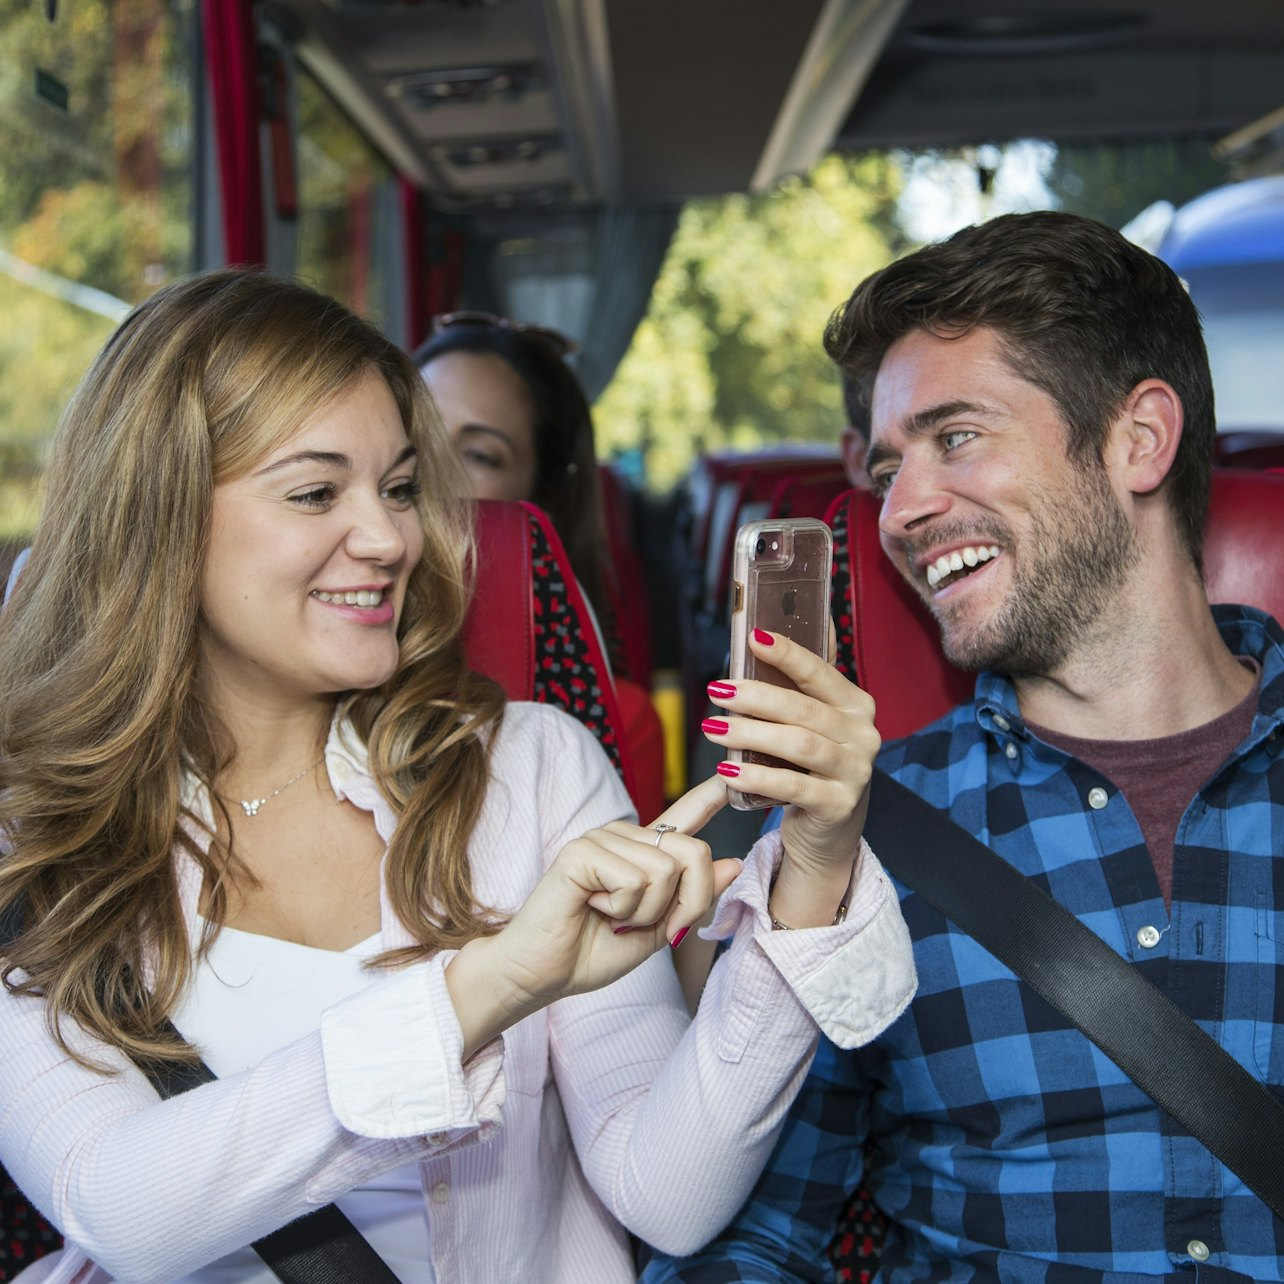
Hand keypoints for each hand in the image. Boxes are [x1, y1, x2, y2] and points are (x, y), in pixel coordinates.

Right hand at [447, 777, 736, 1056]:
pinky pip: (634, 880)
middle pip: (693, 852)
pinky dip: (621, 910)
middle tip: (650, 927)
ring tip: (609, 917)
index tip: (732, 775)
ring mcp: (602, 838)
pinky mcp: (583, 851)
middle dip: (688, 902)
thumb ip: (691, 898)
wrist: (540, 975)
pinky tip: (591, 908)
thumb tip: (732, 863)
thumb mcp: (656, 931)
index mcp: (642, 853)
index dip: (710, 795)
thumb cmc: (590, 953)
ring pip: (665, 872)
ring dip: (644, 913)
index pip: (684, 815)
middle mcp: (624, 836)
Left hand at [704, 626, 878, 923]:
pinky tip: (728, 772)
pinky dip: (757, 778)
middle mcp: (863, 735)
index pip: (820, 673)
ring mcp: (855, 772)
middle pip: (804, 709)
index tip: (754, 636)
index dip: (788, 654)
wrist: (829, 832)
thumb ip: (794, 690)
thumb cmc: (810, 767)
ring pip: (799, 745)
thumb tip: (759, 639)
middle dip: (755, 697)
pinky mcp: (838, 805)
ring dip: (750, 735)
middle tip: (717, 690)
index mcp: (856, 706)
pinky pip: (793, 787)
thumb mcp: (811, 727)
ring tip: (713, 729)